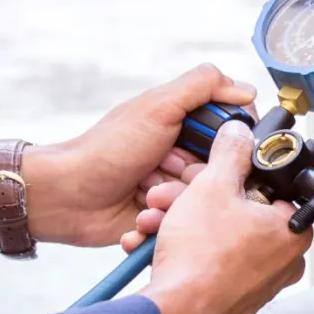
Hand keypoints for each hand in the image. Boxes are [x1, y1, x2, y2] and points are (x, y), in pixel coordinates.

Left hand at [26, 64, 256, 246]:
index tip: (208, 150)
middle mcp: (181, 157)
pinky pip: (182, 227)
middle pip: (219, 173)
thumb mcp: (157, 107)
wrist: (66, 196)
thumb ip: (203, 87)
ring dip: (176, 202)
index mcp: (183, 126)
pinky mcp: (163, 219)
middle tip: (165, 171)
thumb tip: (247, 89)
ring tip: (148, 197)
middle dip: (195, 178)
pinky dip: (163, 222)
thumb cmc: (106, 149)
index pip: (229, 137)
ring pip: (203, 203)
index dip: (226, 146)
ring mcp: (171, 189)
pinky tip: (142, 214)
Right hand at [137, 120, 312, 313]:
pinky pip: (208, 262)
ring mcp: (259, 283)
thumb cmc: (200, 259)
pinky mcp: (233, 299)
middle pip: (238, 211)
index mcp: (293, 230)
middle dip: (194, 199)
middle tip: (170, 195)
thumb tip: (240, 132)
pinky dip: (183, 249)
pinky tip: (154, 243)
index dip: (233, 174)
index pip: (270, 187)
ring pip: (218, 236)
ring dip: (181, 222)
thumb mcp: (212, 187)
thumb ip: (230, 154)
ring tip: (153, 220)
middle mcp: (283, 260)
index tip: (208, 173)